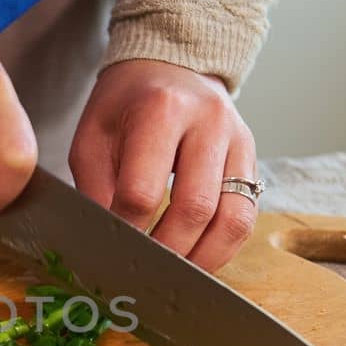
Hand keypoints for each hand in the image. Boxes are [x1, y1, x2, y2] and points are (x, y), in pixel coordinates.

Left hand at [69, 60, 257, 271]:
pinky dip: (223, 248)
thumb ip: (95, 188)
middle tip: (143, 273)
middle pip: (194, 208)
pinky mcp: (252, 160)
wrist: (170, 68)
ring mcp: (239, 141)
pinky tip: (197, 260)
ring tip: (175, 278)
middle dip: (167, 251)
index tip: (112, 251)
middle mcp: (209, 122)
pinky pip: (247, 216)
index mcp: (161, 109)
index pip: (143, 190)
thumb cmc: (125, 106)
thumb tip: (106, 244)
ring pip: (233, 218)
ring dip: (203, 258)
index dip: (127, 230)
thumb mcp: (93, 136)